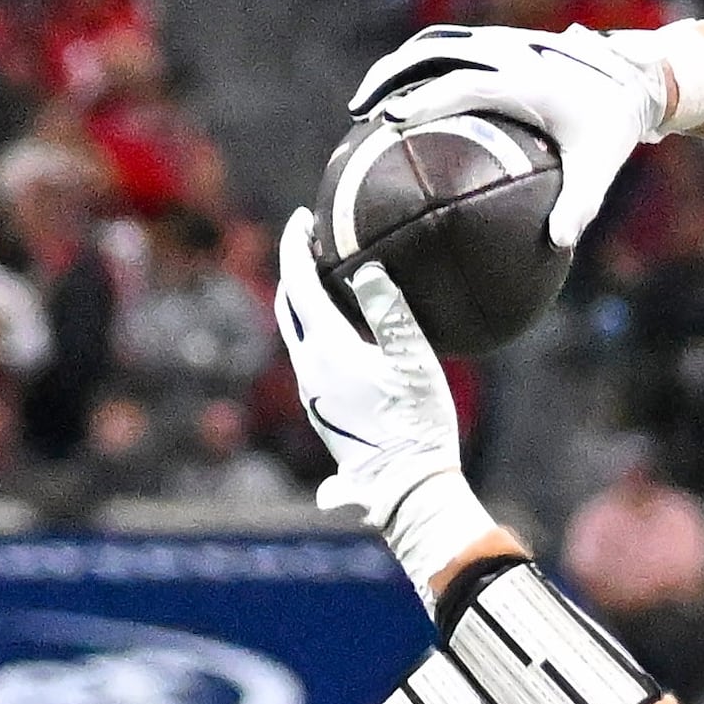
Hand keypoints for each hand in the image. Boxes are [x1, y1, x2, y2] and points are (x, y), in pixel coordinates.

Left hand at [274, 207, 474, 572]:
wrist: (406, 485)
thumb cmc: (416, 421)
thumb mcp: (413, 359)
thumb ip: (389, 310)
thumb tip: (367, 270)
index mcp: (326, 349)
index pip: (299, 283)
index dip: (296, 245)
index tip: (302, 218)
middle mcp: (308, 370)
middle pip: (288, 306)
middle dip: (294, 269)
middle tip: (310, 242)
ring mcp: (310, 393)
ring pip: (295, 333)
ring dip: (303, 301)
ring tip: (325, 279)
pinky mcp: (320, 411)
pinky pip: (308, 357)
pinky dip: (314, 330)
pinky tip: (339, 332)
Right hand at [347, 23, 666, 247]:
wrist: (634, 77)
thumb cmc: (609, 130)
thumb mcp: (599, 169)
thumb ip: (578, 205)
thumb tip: (557, 243)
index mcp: (529, 80)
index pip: (467, 84)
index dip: (427, 99)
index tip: (390, 120)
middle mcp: (510, 52)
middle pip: (436, 49)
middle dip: (391, 75)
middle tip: (359, 112)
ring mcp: (500, 42)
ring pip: (434, 42)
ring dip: (396, 66)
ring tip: (365, 104)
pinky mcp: (495, 43)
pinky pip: (446, 47)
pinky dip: (414, 66)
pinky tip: (395, 99)